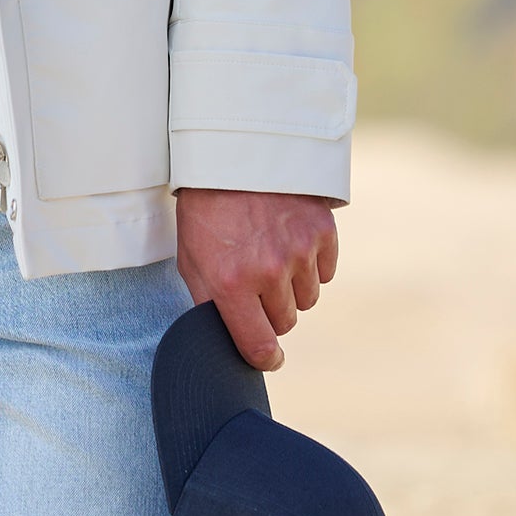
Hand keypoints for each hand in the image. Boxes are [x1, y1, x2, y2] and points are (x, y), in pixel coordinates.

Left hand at [174, 188, 337, 369]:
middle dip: (271, 311)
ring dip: (291, 288)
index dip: (264, 358)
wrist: (230, 156)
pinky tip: (289, 243)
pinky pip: (325, 272)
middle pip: (286, 322)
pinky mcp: (322, 231)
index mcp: (230, 282)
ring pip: (307, 298)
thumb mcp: (191, 260)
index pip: (258, 344)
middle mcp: (269, 271)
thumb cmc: (205, 212)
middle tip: (255, 284)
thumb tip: (231, 341)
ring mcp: (299, 250)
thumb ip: (210, 303)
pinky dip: (311, 265)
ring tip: (269, 257)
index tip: (268, 359)